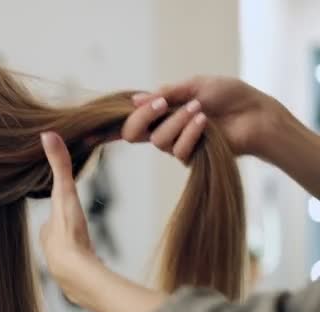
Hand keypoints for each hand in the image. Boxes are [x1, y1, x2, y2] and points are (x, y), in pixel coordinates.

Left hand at [39, 132, 101, 306]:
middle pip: (58, 241)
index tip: (63, 211)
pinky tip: (96, 270)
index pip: (49, 222)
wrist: (77, 273)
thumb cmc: (69, 232)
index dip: (56, 214)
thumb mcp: (64, 192)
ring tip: (85, 251)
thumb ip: (59, 165)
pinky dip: (89, 269)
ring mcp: (65, 269)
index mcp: (48, 232)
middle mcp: (52, 252)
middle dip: (66, 236)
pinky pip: (84, 273)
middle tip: (76, 231)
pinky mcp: (81, 282)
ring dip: (77, 254)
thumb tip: (47, 134)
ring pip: (70, 258)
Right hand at [122, 76, 291, 160]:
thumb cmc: (229, 96)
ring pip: (158, 141)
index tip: (135, 109)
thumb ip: (165, 94)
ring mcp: (177, 143)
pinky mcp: (192, 157)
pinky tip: (204, 122)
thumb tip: (135, 100)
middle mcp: (165, 128)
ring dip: (176, 122)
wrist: (255, 112)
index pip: (132, 118)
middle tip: (160, 105)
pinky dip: (190, 133)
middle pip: (133, 133)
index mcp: (162, 110)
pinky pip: (178, 150)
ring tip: (197, 109)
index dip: (124, 118)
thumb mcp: (194, 86)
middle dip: (143, 118)